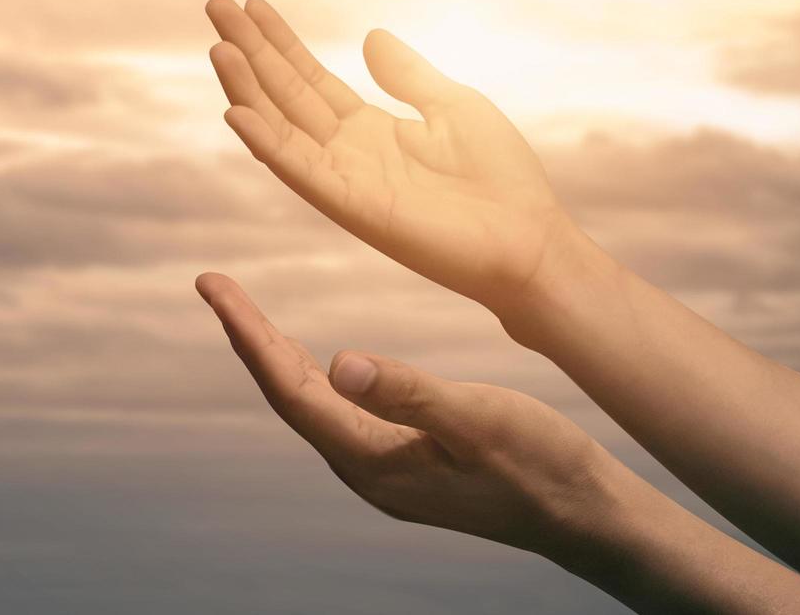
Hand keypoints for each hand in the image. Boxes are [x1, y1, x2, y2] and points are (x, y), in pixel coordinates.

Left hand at [193, 271, 617, 558]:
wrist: (587, 516)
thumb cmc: (543, 466)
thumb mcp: (481, 419)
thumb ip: (409, 393)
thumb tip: (337, 364)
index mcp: (372, 461)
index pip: (289, 389)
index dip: (247, 335)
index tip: (213, 287)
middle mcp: (364, 470)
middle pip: (287, 393)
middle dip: (247, 336)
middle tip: (212, 283)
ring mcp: (381, 470)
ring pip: (309, 403)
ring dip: (274, 354)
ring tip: (242, 311)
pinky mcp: (401, 463)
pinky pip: (336, 412)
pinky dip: (311, 374)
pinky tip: (309, 359)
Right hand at [204, 0, 574, 317]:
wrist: (529, 239)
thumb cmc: (499, 179)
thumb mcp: (452, 106)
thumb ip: (406, 75)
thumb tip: (370, 36)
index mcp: (369, 128)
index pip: (309, 78)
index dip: (280, 42)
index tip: (252, 5)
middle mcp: (345, 152)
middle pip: (284, 93)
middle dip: (250, 50)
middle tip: (216, 5)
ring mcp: (343, 179)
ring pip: (280, 127)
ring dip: (246, 88)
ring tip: (219, 47)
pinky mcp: (351, 206)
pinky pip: (298, 170)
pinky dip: (265, 142)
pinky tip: (235, 112)